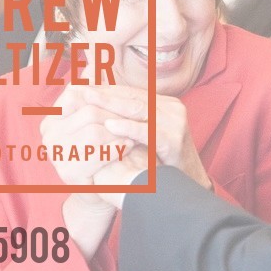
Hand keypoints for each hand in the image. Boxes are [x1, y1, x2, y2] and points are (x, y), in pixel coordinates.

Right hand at [43, 85, 132, 188]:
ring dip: (118, 130)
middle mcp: (48, 135)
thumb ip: (90, 91)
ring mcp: (56, 155)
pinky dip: (116, 148)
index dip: (104, 94)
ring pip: (94, 131)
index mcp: (50, 119)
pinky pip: (97, 154)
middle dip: (115, 113)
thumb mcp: (94, 118)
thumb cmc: (100, 148)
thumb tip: (92, 61)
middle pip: (89, 112)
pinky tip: (129, 146)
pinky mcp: (69, 173)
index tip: (123, 98)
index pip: (76, 94)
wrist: (102, 187)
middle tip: (137, 113)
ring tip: (135, 129)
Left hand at [85, 85, 210, 190]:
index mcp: (166, 104)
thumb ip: (131, 121)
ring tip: (89, 100)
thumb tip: (102, 111)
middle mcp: (172, 109)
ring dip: (111, 104)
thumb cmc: (164, 161)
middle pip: (133, 97)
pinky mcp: (174, 140)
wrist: (188, 185)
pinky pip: (147, 131)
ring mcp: (175, 123)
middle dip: (106, 93)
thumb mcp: (148, 136)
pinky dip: (127, 127)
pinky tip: (109, 125)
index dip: (108, 89)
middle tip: (82, 88)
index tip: (85, 86)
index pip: (132, 93)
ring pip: (138, 109)